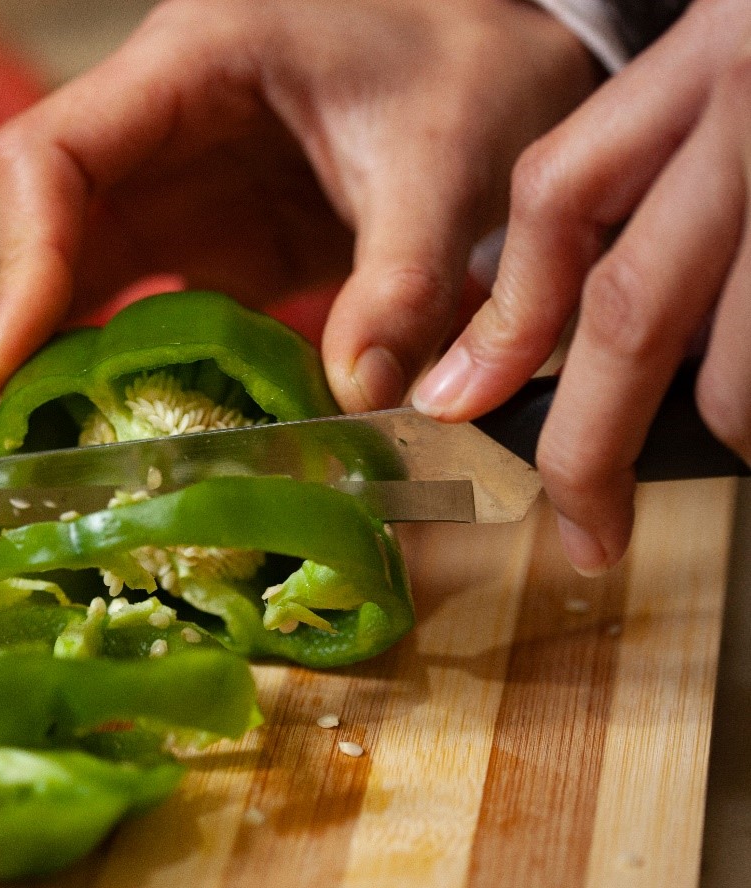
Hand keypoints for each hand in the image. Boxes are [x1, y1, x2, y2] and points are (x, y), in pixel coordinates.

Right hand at [0, 0, 598, 456]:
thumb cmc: (464, 69)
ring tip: (2, 446)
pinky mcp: (172, 234)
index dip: (13, 261)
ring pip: (17, 251)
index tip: (5, 364)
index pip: (46, 155)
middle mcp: (139, 119)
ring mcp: (147, 178)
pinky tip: (67, 428)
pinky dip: (60, 362)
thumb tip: (356, 402)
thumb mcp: (448, 164)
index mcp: (187, 65)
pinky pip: (83, 296)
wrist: (482, 57)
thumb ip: (407, 280)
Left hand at [413, 0, 750, 574]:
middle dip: (590, 447)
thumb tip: (533, 324)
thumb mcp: (730, 66)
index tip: (460, 402)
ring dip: (725, 433)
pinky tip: (750, 406)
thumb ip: (641, 174)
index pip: (558, 198)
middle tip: (586, 528)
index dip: (506, 321)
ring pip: (735, 378)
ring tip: (730, 441)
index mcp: (700, 64)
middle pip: (627, 312)